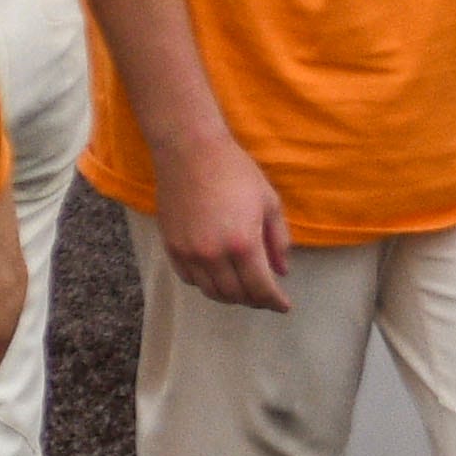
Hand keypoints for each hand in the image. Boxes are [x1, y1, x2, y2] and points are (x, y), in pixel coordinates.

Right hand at [160, 132, 293, 311]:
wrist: (189, 148)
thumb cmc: (234, 171)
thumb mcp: (269, 203)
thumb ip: (279, 241)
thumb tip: (282, 271)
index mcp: (243, 244)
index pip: (260, 289)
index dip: (274, 302)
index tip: (283, 306)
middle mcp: (213, 254)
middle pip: (236, 295)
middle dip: (255, 300)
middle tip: (264, 295)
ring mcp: (189, 252)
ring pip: (211, 292)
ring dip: (230, 295)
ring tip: (242, 288)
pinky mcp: (171, 245)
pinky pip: (189, 278)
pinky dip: (206, 283)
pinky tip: (217, 275)